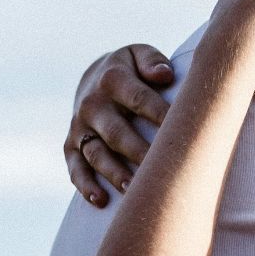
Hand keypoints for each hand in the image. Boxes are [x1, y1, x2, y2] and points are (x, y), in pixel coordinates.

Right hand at [66, 44, 174, 205]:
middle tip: (162, 170)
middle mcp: (92, 104)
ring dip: (114, 173)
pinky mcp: (71, 146)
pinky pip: (75, 168)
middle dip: (139, 152)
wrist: (93, 78)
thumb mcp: (138, 54)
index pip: (140, 99)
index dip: (161, 115)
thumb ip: (152, 61)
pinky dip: (85, 185)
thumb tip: (164, 75)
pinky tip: (100, 201)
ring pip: (96, 154)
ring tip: (133, 189)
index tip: (183, 133)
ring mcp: (80, 127)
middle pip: (117, 132)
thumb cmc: (130, 70)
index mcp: (113, 79)